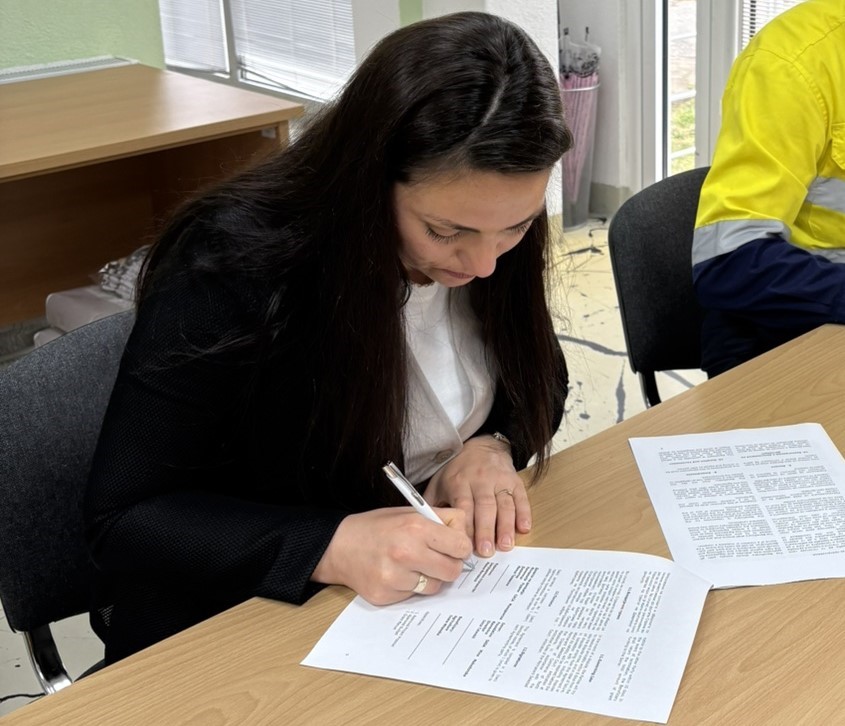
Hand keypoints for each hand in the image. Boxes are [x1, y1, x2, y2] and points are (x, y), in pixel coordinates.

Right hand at [311, 507, 471, 604]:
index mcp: (415, 527)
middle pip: (453, 570)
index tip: (453, 546)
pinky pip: (414, 596)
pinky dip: (410, 587)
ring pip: (435, 587)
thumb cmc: (377, 527)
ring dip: (429, 578)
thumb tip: (467, 535)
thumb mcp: (409, 512)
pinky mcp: (386, 596)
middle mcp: (406, 553)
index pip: (461, 546)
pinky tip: (396, 574)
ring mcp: (395, 578)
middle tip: (436, 558)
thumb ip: (441, 519)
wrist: (339, 546)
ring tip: (412, 565)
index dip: (460, 546)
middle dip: (449, 565)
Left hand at [423, 435, 529, 557]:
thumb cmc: (457, 470)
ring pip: (504, 504)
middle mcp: (480, 480)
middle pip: (485, 507)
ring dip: (506, 526)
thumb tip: (427, 530)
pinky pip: (521, 497)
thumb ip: (433, 505)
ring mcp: (499, 480)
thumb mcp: (439, 482)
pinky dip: (524, 513)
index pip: (463, 506)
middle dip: (486, 530)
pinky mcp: (515, 481)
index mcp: (459, 482)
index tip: (464, 546)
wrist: (481, 446)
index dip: (465, 526)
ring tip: (506, 545)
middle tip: (486, 551)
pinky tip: (524, 529)